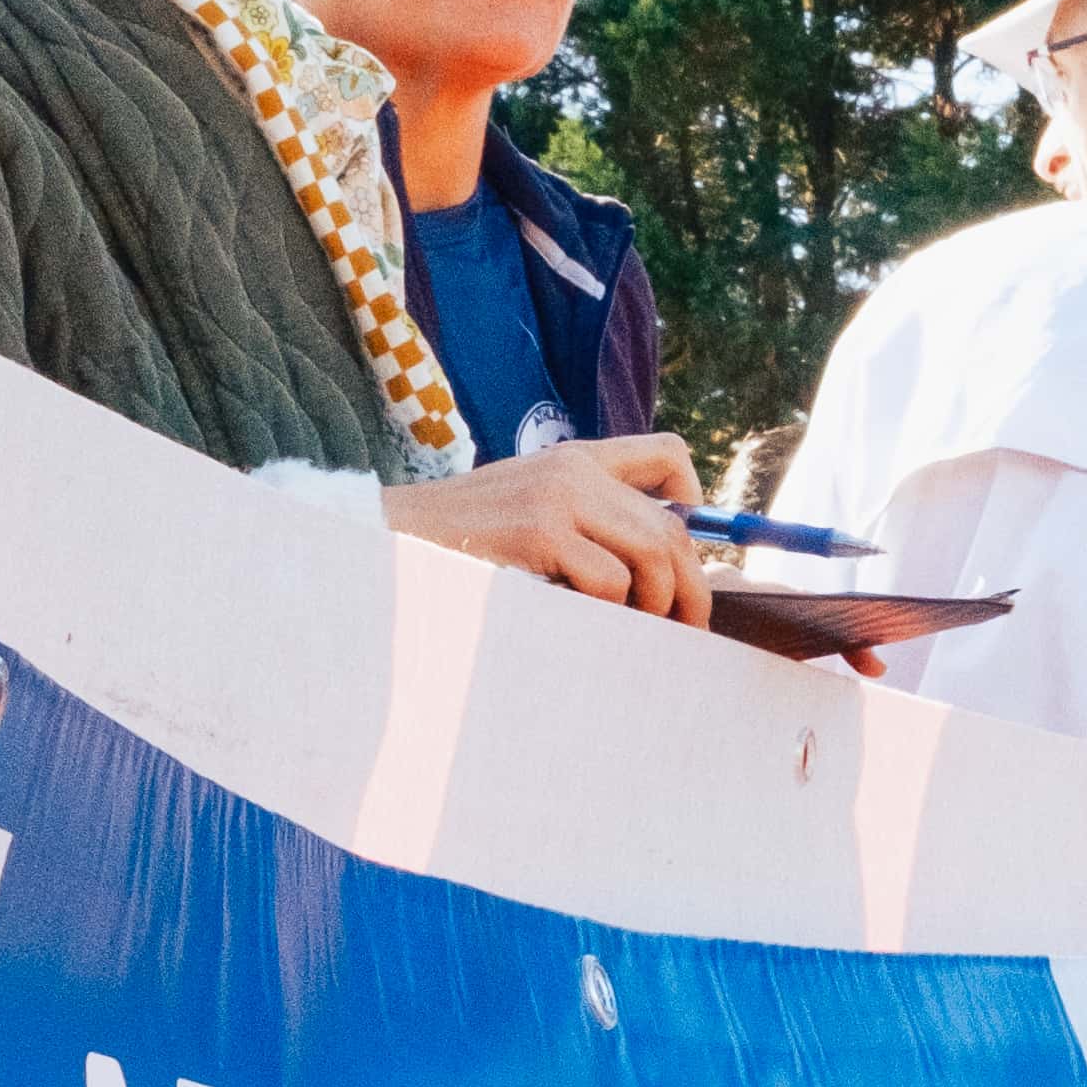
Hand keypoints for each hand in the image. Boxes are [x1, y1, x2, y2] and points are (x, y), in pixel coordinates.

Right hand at [390, 438, 713, 621]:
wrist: (390, 543)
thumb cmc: (461, 547)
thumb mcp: (529, 515)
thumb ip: (587, 523)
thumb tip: (661, 573)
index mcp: (575, 460)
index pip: (666, 453)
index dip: (696, 502)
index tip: (689, 555)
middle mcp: (573, 469)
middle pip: (672, 524)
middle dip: (690, 587)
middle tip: (686, 630)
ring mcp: (556, 496)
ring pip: (652, 553)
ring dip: (655, 606)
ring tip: (634, 634)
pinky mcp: (539, 530)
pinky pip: (609, 580)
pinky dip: (609, 614)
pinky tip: (584, 624)